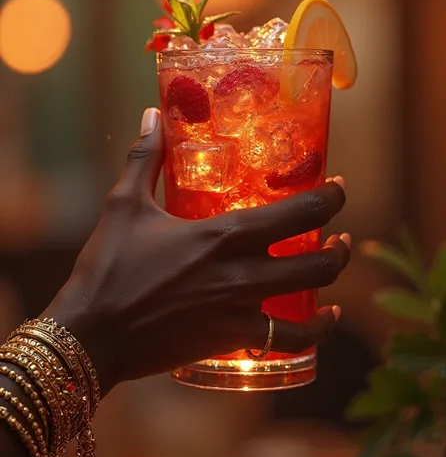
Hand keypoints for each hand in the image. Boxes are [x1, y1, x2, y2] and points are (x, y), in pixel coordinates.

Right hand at [47, 109, 349, 394]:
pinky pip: (290, 340)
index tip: (337, 188)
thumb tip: (151, 116)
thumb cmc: (107, 268)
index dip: (331, 198)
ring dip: (333, 279)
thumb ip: (145, 158)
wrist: (92, 335)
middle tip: (341, 232)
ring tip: (336, 264)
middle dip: (341, 245)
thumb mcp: (124, 206)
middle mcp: (244, 272)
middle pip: (321, 260)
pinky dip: (316, 331)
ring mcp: (242, 310)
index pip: (302, 211)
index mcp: (225, 233)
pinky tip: (325, 320)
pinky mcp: (233, 340)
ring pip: (313, 297)